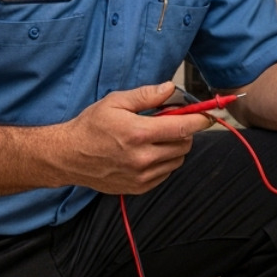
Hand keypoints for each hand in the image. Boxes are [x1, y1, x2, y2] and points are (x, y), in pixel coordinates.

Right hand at [49, 83, 211, 194]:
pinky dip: (165, 162)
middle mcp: (142, 158)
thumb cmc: (90, 127)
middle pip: (184, 144)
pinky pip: (166, 173)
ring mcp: (142, 176)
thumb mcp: (115, 102)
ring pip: (177, 160)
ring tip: (155, 138)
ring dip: (174, 147)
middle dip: (184, 131)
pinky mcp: (139, 187)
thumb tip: (169, 89)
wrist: (69, 156)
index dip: (200, 119)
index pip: (183, 128)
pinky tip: (148, 152)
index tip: (207, 115)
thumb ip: (146, 95)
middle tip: (169, 122)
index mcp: (138, 133)